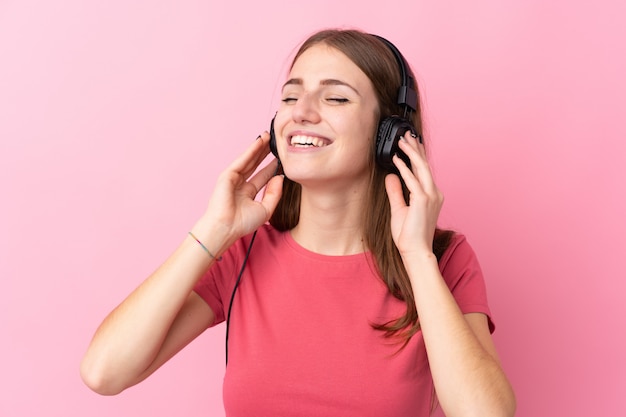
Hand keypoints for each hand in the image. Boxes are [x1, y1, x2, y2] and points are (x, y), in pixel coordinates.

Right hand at [197, 132, 283, 248]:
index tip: (282, 158)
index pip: (262, 176)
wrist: (225, 228)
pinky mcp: (227, 175)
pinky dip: (251, 151)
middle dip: (265, 153)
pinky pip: (242, 161)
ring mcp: (233, 179)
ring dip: (258, 147)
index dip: (272, 166)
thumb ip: (274, 194)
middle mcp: (240, 184)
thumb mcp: (266, 209)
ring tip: (269, 136)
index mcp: (248, 193)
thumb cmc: (242, 223)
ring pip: (249, 160)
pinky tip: (259, 142)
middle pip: (255, 165)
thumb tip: (280, 178)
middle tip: (275, 142)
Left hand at [385, 131, 442, 256]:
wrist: (416, 251)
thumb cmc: (409, 236)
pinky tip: (397, 159)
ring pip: (421, 168)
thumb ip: (396, 191)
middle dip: (415, 148)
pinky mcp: (423, 200)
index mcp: (431, 195)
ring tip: (402, 141)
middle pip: (424, 165)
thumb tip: (391, 176)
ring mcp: (431, 196)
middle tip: (407, 134)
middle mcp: (434, 193)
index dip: (418, 155)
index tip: (411, 143)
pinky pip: (413, 180)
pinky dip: (404, 168)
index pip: (424, 170)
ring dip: (411, 153)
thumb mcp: (399, 209)